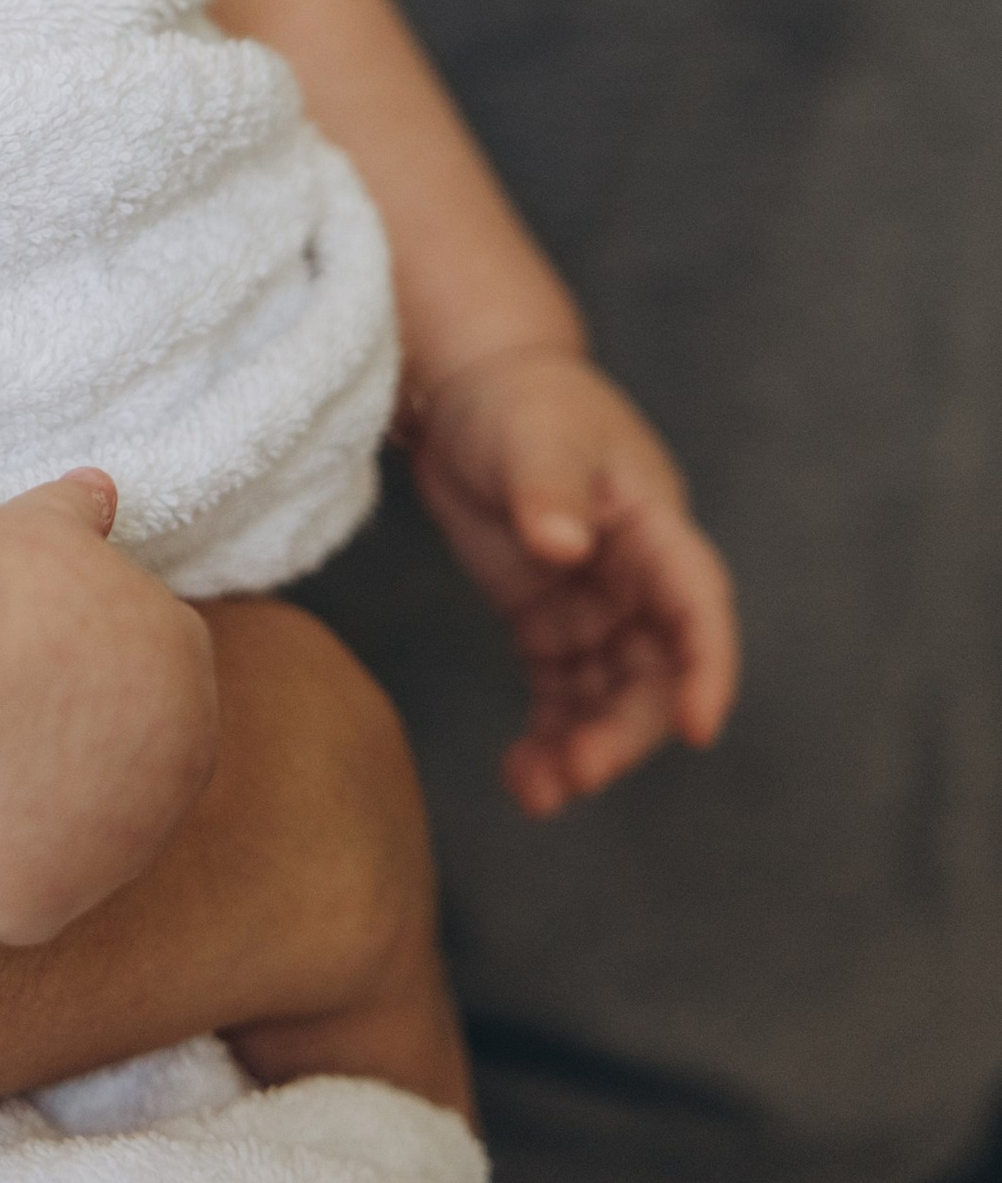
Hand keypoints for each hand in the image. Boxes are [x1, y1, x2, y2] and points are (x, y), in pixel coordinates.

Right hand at [0, 473, 219, 947]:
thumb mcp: (35, 532)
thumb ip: (80, 523)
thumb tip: (100, 490)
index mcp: (189, 670)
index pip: (131, 696)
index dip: (54, 681)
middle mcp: (180, 770)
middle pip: (108, 779)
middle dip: (46, 755)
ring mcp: (119, 851)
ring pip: (61, 847)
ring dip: (11, 816)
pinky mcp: (45, 907)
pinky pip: (8, 900)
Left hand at [407, 349, 739, 819]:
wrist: (473, 390)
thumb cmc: (519, 402)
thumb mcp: (531, 436)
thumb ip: (546, 490)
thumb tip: (563, 544)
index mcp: (652, 528)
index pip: (697, 602)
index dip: (707, 665)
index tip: (700, 726)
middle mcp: (635, 579)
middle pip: (653, 671)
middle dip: (624, 730)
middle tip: (576, 773)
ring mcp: (594, 607)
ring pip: (607, 698)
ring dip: (583, 748)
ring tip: (535, 792)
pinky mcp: (548, 626)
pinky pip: (560, 697)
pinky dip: (546, 738)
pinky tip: (520, 778)